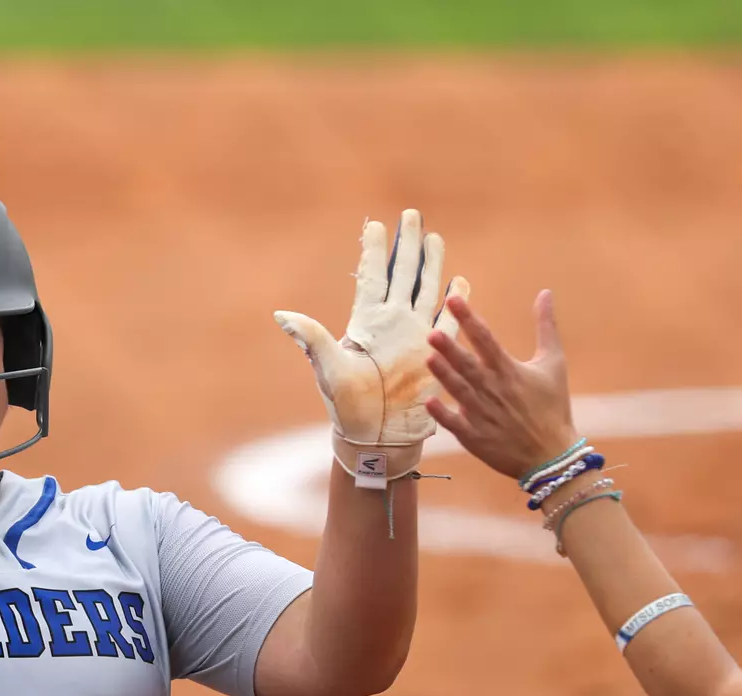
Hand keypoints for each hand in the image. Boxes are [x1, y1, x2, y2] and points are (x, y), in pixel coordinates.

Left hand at [275, 209, 470, 483]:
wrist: (374, 434)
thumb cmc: (346, 406)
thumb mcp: (328, 370)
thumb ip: (312, 338)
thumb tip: (281, 315)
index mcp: (366, 322)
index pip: (372, 277)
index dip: (373, 251)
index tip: (374, 226)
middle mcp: (391, 323)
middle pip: (402, 274)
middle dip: (407, 245)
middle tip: (411, 215)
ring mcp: (413, 336)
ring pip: (426, 290)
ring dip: (431, 264)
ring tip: (435, 238)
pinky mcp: (432, 353)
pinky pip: (447, 321)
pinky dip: (454, 301)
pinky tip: (459, 281)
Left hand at [423, 289, 578, 480]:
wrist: (552, 455)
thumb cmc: (553, 407)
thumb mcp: (554, 363)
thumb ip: (547, 327)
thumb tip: (545, 293)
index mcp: (510, 371)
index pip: (486, 339)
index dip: (469, 318)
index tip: (453, 300)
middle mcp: (494, 390)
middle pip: (469, 365)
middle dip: (451, 349)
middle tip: (433, 333)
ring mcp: (483, 414)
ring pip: (459, 391)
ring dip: (444, 375)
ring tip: (429, 358)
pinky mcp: (475, 437)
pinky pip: (455, 424)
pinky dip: (443, 414)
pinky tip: (429, 402)